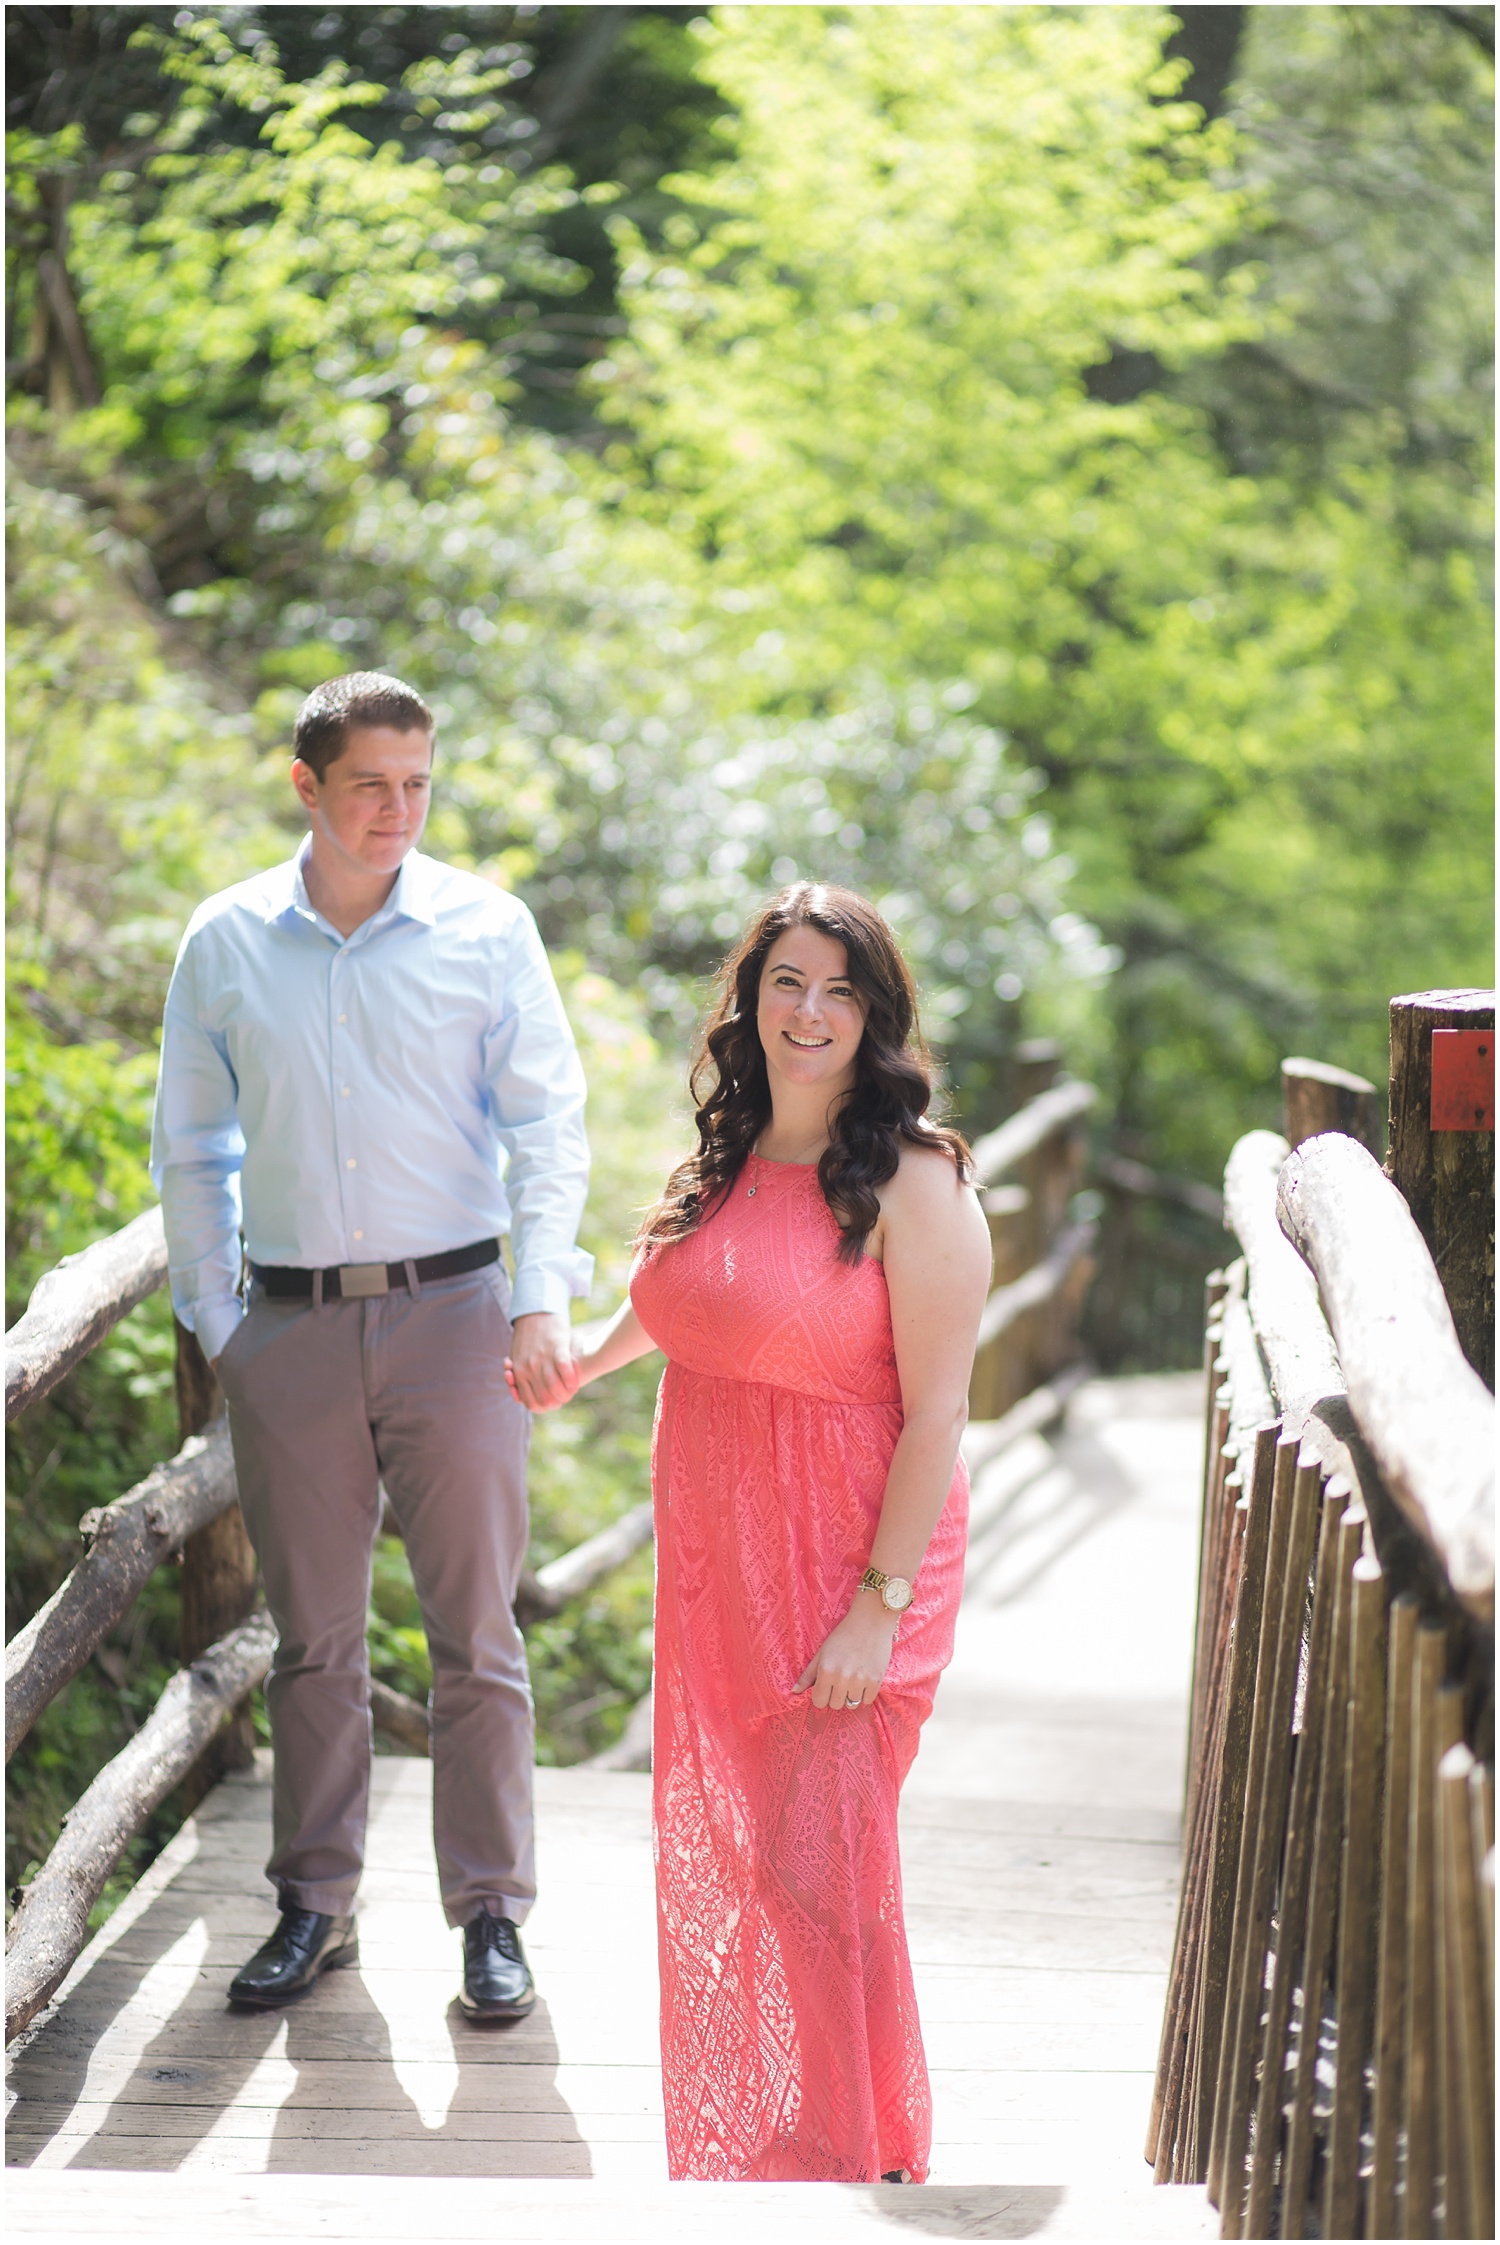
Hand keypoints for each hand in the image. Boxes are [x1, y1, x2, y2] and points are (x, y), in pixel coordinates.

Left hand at [504, 1311, 581, 1411]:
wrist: (535, 1311)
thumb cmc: (528, 1336)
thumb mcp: (517, 1357)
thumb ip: (520, 1374)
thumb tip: (521, 1394)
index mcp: (519, 1371)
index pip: (530, 1402)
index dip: (544, 1408)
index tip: (552, 1404)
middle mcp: (529, 1367)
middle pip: (545, 1399)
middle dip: (557, 1403)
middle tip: (564, 1398)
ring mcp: (542, 1357)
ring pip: (555, 1388)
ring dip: (566, 1394)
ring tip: (572, 1392)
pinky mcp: (557, 1346)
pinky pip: (565, 1369)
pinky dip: (572, 1379)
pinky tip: (576, 1382)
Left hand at [794, 1594, 899, 1711]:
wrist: (870, 1622)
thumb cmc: (843, 1635)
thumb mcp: (822, 1652)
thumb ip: (808, 1674)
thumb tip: (794, 1692)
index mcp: (826, 1671)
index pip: (818, 1702)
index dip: (821, 1695)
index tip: (826, 1686)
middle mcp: (842, 1679)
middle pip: (835, 1705)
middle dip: (836, 1695)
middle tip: (841, 1680)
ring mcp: (860, 1681)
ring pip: (852, 1704)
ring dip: (851, 1694)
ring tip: (854, 1677)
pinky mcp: (875, 1681)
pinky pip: (867, 1701)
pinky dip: (865, 1693)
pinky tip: (864, 1678)